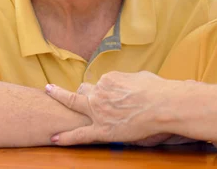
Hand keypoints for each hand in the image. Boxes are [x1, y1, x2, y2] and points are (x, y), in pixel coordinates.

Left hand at [45, 71, 182, 145]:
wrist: (163, 105)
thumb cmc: (157, 90)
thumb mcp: (140, 77)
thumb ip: (129, 81)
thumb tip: (131, 84)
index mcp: (109, 79)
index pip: (101, 83)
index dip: (103, 89)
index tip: (106, 93)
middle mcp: (99, 92)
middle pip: (81, 91)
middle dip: (73, 93)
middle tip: (59, 92)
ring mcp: (97, 111)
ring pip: (77, 104)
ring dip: (70, 105)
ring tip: (56, 106)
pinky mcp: (101, 129)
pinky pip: (79, 134)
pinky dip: (65, 137)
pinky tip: (54, 138)